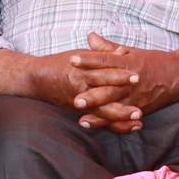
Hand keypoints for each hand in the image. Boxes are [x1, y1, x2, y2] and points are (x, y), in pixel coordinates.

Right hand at [25, 45, 141, 129]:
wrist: (38, 78)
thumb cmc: (62, 63)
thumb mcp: (82, 54)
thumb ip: (103, 54)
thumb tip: (124, 52)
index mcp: (82, 70)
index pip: (103, 71)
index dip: (120, 74)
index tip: (136, 75)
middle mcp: (81, 87)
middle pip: (104, 94)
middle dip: (122, 100)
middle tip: (140, 103)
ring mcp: (80, 102)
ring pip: (102, 112)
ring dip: (121, 116)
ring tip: (138, 119)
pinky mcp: (80, 112)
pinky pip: (99, 121)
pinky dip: (115, 125)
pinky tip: (130, 127)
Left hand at [71, 33, 176, 132]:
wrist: (178, 76)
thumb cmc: (151, 61)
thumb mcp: (131, 51)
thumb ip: (108, 47)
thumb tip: (90, 37)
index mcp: (128, 63)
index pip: (105, 61)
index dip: (89, 60)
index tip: (72, 60)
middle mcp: (131, 82)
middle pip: (109, 88)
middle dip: (92, 95)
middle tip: (75, 98)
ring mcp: (135, 98)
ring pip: (114, 106)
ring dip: (98, 112)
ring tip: (81, 117)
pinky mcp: (138, 109)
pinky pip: (121, 118)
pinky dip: (107, 123)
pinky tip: (92, 125)